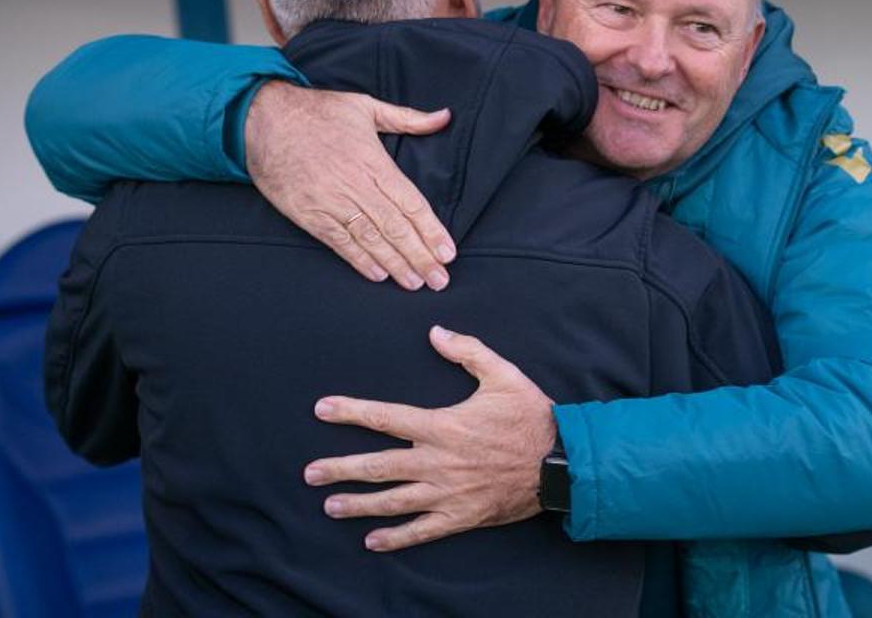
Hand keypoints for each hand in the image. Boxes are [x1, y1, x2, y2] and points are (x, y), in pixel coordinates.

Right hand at [244, 81, 455, 290]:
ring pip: (370, 239)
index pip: (411, 203)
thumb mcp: (365, 106)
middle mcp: (355, 185)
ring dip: (395, 264)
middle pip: (395, 227)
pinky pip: (338, 242)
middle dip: (420, 256)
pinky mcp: (309, 214)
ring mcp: (330, 201)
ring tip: (415, 283)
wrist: (263, 118)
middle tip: (440, 280)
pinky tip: (378, 275)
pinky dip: (359, 260)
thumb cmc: (317, 111)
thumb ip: (407, 118)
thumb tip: (444, 117)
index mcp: (373, 161)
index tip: (448, 252)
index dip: (431, 230)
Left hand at [304, 326, 557, 550]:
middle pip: (379, 465)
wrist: (561, 463)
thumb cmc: (531, 416)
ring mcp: (447, 493)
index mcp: (443, 425)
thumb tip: (435, 331)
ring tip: (329, 505)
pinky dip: (396, 537)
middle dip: (341, 468)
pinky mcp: (461, 516)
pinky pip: (422, 530)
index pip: (386, 417)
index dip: (351, 412)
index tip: (322, 409)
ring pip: (393, 501)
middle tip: (310, 472)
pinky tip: (372, 540)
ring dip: (358, 503)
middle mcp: (438, 462)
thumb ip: (467, 351)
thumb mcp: (503, 374)